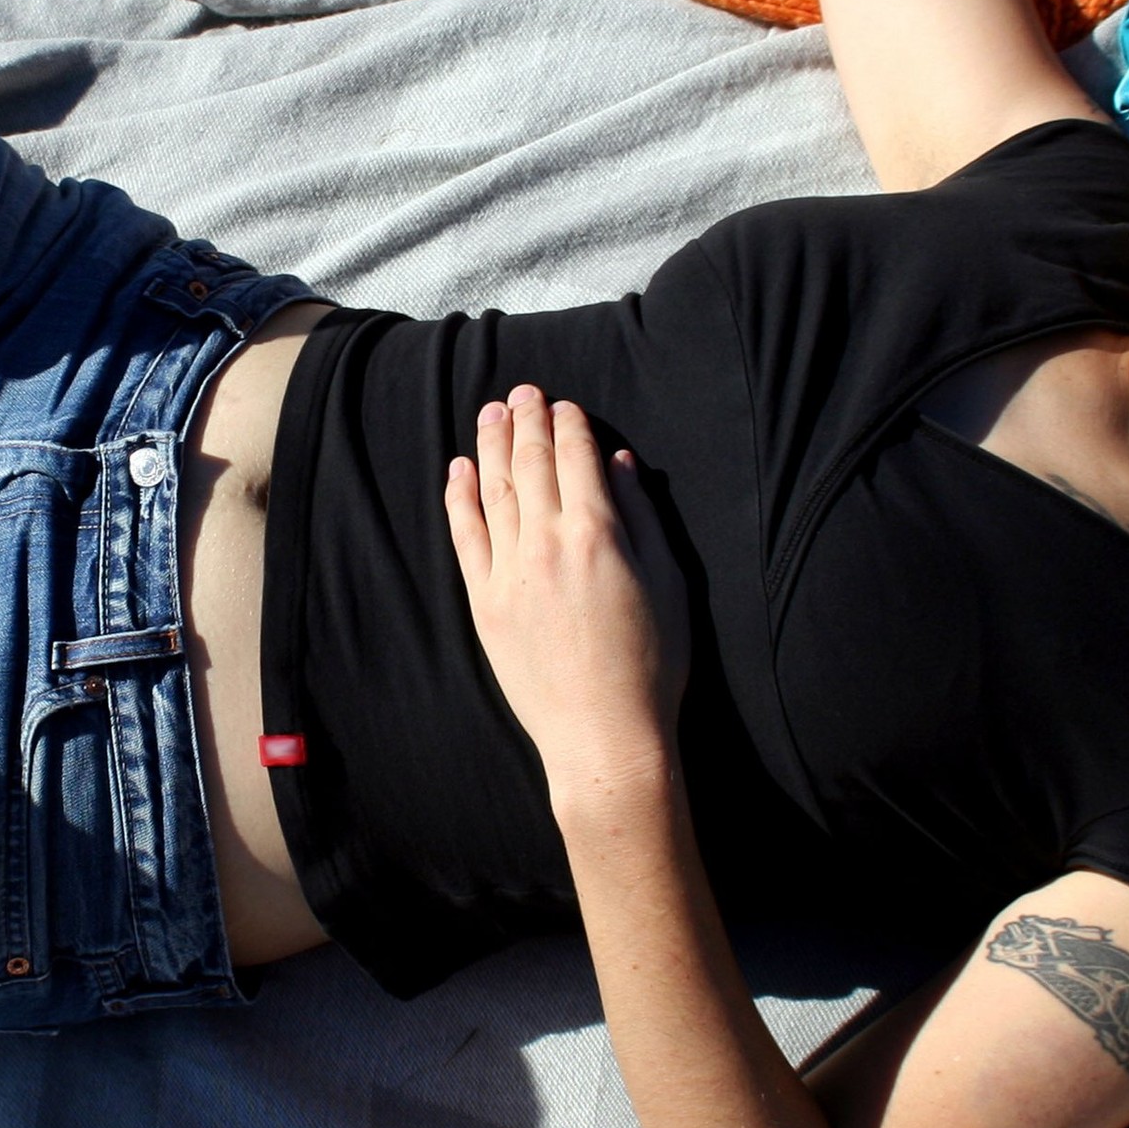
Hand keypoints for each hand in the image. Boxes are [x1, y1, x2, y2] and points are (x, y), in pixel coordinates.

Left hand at [444, 387, 688, 803]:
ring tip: (489, 413)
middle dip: (526, 421)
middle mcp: (547, 544)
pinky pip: (465, 537)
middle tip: (521, 391)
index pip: (576, 458)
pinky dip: (460, 498)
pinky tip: (459, 470)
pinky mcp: (485, 603)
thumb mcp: (669, 583)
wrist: (604, 736)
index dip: (569, 424)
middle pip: (531, 464)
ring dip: (490, 445)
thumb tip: (618, 465)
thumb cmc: (652, 665)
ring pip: (494, 491)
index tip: (564, 404)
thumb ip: (642, 518)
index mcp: (598, 533)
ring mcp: (509, 573)